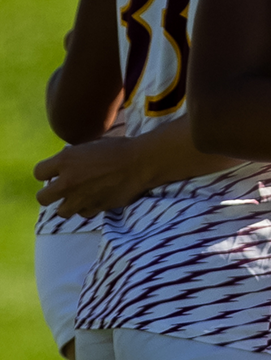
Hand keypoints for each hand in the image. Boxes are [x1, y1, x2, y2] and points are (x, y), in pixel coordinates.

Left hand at [33, 137, 156, 218]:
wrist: (142, 162)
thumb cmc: (118, 149)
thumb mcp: (90, 146)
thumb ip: (72, 158)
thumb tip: (62, 165)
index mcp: (65, 160)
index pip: (38, 172)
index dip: (46, 173)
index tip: (54, 173)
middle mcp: (68, 181)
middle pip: (42, 198)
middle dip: (50, 194)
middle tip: (61, 189)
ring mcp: (81, 197)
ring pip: (62, 211)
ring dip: (69, 204)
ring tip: (79, 197)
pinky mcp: (95, 208)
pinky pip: (84, 213)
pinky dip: (88, 208)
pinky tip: (96, 199)